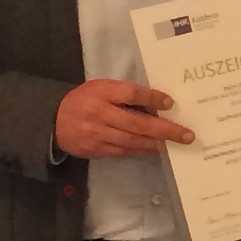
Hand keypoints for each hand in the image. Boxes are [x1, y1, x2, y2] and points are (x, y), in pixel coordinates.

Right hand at [53, 79, 191, 158]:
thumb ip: (125, 94)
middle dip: (165, 130)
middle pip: (137, 123)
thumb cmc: (86, 100)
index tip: (170, 103)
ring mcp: (97, 134)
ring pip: (133, 141)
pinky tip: (158, 150)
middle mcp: (99, 113)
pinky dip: (143, 151)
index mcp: (101, 92)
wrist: (54, 121)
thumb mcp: (102, 89)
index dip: (151, 97)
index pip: (130, 93)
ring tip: (177, 144)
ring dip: (158, 144)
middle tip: (187, 135)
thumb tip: (158, 105)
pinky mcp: (97, 150)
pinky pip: (125, 151)